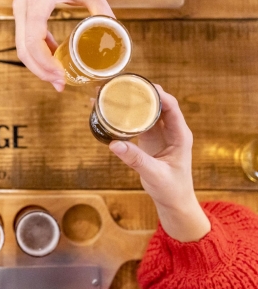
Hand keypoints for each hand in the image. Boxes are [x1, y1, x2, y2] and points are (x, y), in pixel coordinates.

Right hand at [13, 0, 113, 91]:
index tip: (60, 75)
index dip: (45, 62)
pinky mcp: (22, 16)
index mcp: (37, 2)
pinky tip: (54, 61)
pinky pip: (25, 41)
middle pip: (24, 50)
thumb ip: (101, 9)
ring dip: (38, 66)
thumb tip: (115, 33)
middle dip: (41, 71)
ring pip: (21, 48)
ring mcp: (19, 13)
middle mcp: (22, 9)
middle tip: (60, 84)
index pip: (34, 40)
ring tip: (57, 78)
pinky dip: (38, 55)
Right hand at [109, 85, 210, 241]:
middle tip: (118, 86)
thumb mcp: (154, 174)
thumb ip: (135, 159)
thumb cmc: (171, 189)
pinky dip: (125, 115)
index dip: (157, 94)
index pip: (171, 106)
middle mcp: (170, 130)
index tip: (139, 87)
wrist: (173, 202)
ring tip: (109, 94)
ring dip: (129, 102)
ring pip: (145, 110)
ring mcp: (159, 133)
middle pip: (156, 103)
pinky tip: (110, 111)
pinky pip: (137, 121)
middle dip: (138, 92)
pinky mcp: (148, 139)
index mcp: (180, 135)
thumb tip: (114, 144)